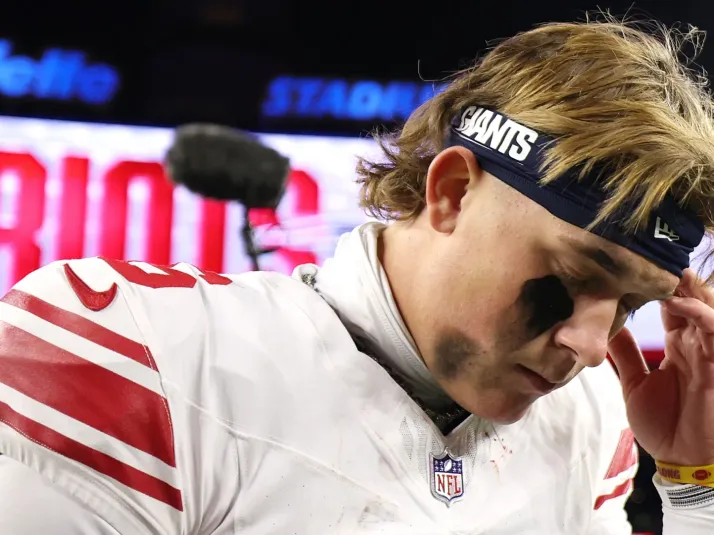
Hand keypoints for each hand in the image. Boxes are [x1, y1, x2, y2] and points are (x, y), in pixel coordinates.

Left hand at [608, 269, 713, 465]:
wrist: (682, 460)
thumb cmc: (663, 424)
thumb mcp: (635, 382)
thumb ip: (626, 354)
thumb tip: (605, 326)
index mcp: (677, 345)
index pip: (671, 305)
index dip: (656, 284)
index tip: (632, 263)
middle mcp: (695, 344)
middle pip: (690, 299)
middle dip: (675, 277)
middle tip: (652, 256)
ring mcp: (708, 352)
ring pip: (707, 308)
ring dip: (690, 289)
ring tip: (669, 273)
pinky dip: (701, 314)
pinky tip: (681, 304)